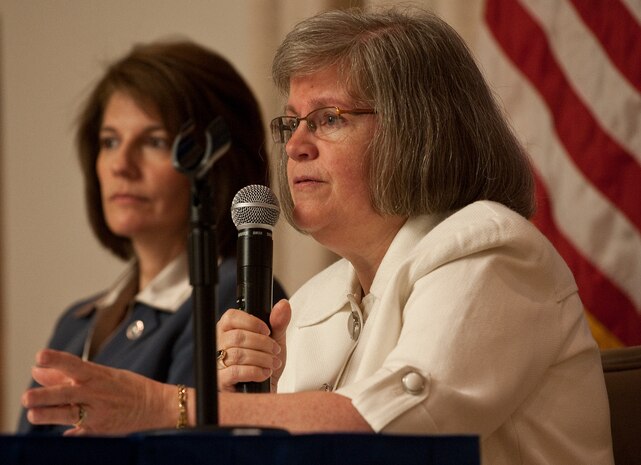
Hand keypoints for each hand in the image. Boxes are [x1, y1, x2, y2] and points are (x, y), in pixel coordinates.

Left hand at [22, 349, 175, 434]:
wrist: (154, 405)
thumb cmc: (124, 387)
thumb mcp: (100, 375)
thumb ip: (65, 375)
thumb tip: (36, 370)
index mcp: (97, 375)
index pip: (74, 364)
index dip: (56, 359)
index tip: (39, 357)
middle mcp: (96, 393)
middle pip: (67, 393)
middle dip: (47, 395)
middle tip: (27, 397)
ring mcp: (98, 413)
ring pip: (70, 414)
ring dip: (50, 415)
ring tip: (33, 414)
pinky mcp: (100, 430)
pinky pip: (82, 433)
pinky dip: (71, 434)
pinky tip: (61, 435)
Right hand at [216, 299, 290, 391]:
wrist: (267, 390)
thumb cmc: (266, 363)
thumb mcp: (275, 340)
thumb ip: (278, 322)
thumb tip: (283, 304)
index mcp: (229, 330)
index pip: (231, 317)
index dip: (251, 322)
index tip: (267, 331)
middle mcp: (219, 344)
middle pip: (237, 336)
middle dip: (262, 344)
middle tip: (275, 351)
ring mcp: (218, 363)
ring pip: (238, 354)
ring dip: (262, 358)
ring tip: (272, 363)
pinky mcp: (221, 380)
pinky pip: (235, 372)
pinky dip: (255, 372)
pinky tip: (264, 373)